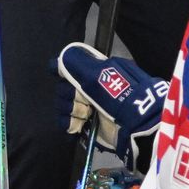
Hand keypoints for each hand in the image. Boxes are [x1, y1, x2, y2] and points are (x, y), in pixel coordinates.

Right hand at [58, 43, 166, 159]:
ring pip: (63, 106)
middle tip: (85, 101)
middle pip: (64, 89)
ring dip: (72, 110)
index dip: (64, 75)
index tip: (64, 78)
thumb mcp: (98, 73)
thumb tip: (55, 62)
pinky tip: (78, 125)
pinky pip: (65, 123)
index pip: (69, 71)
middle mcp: (90, 89)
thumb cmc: (117, 95)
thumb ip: (75, 63)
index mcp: (95, 74)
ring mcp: (87, 109)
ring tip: (86, 115)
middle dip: (71, 96)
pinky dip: (69, 124)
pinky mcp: (85, 127)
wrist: (134, 124)